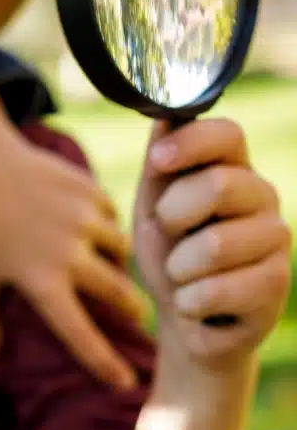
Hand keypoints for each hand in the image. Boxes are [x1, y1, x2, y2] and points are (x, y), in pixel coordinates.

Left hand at [0, 91, 144, 388]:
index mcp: (40, 281)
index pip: (78, 333)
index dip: (103, 362)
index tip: (125, 382)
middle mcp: (68, 253)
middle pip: (118, 291)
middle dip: (132, 307)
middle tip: (136, 313)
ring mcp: (81, 218)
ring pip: (121, 248)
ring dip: (120, 260)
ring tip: (112, 262)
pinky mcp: (86, 189)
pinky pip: (112, 213)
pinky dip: (109, 224)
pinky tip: (97, 224)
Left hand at [133, 118, 290, 369]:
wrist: (183, 316)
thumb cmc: (167, 250)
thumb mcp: (152, 203)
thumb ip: (160, 162)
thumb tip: (165, 113)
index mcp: (232, 167)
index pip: (228, 134)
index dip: (191, 143)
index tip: (157, 162)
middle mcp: (262, 195)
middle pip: (220, 186)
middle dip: (174, 215)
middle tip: (168, 232)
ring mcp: (276, 238)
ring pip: (216, 244)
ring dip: (178, 267)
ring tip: (181, 274)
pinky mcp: (276, 282)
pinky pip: (219, 289)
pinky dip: (189, 301)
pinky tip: (193, 303)